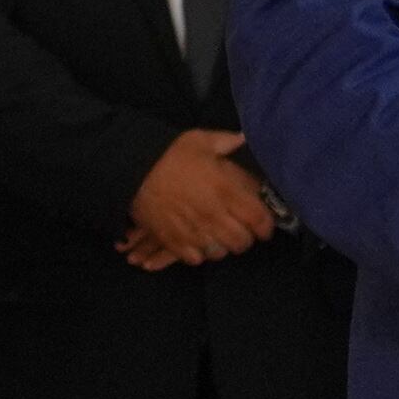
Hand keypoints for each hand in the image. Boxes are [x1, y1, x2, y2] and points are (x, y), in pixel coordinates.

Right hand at [124, 130, 273, 270]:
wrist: (132, 170)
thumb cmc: (169, 154)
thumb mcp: (200, 140)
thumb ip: (227, 142)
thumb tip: (245, 140)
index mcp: (225, 190)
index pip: (259, 219)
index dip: (266, 225)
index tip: (264, 223)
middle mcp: (213, 214)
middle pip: (242, 241)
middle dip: (246, 237)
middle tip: (241, 229)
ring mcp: (193, 231)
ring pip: (221, 253)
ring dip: (223, 246)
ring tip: (219, 236)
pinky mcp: (174, 241)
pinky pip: (197, 259)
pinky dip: (200, 253)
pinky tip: (198, 241)